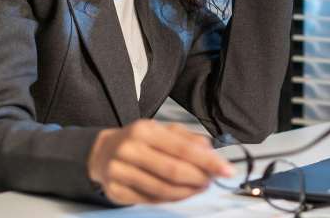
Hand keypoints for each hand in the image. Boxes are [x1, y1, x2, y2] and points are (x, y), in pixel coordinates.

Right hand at [87, 119, 234, 204]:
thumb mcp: (163, 130)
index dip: (208, 161)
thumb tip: (212, 152)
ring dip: (188, 191)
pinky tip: (182, 192)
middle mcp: (130, 150)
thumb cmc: (139, 140)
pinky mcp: (116, 191)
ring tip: (201, 186)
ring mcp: (120, 172)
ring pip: (163, 189)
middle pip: (173, 170)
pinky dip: (172, 199)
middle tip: (213, 180)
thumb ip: (189, 139)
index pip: (183, 148)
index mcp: (145, 130)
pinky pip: (151, 200)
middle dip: (200, 178)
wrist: (103, 152)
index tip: (227, 169)